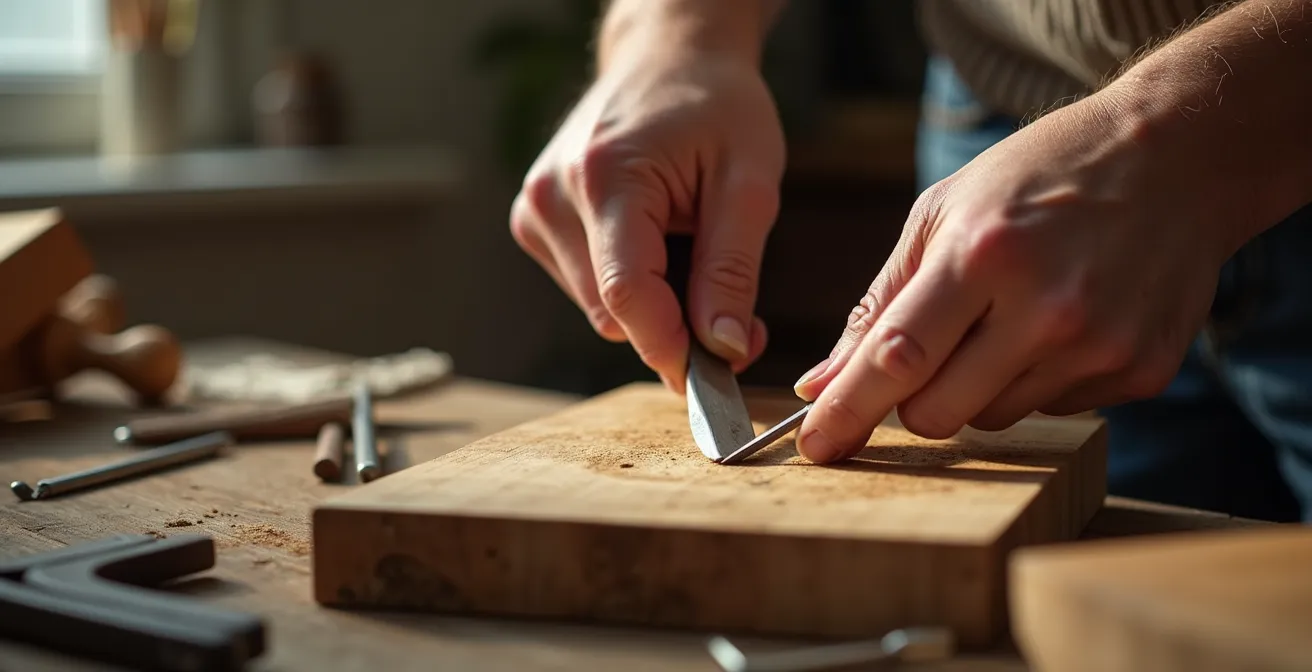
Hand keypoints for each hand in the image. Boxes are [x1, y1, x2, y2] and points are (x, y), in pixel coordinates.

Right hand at [510, 50, 783, 390]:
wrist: (668, 57)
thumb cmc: (716, 107)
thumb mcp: (748, 183)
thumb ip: (732, 271)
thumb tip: (722, 350)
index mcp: (607, 177)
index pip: (627, 294)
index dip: (671, 350)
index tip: (717, 382)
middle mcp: (554, 196)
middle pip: (613, 311)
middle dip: (676, 329)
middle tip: (737, 315)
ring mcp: (536, 208)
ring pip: (601, 309)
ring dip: (655, 306)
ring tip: (694, 251)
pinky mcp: (534, 221)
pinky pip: (588, 288)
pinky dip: (630, 286)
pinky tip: (656, 241)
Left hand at [791, 90, 1236, 462]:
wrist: (1178, 159)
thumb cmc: (1040, 176)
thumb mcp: (944, 211)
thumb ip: (880, 302)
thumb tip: (820, 383)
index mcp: (985, 253)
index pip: (896, 357)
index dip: (846, 410)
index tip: (813, 446)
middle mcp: (1047, 308)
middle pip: (938, 414)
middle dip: (911, 402)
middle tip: (924, 357)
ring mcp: (1101, 346)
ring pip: (993, 419)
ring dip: (979, 385)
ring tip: (1013, 313)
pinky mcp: (1141, 372)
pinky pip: (1053, 410)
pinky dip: (1037, 379)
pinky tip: (1064, 320)